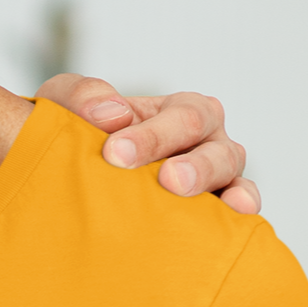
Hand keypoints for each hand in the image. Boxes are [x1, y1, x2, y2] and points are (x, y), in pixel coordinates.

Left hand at [38, 73, 259, 213]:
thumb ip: (79, 96)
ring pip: (226, 166)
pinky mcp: (221, 209)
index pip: (179, 115)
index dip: (151, 134)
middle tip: (162, 179)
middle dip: (182, 158)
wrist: (72, 192)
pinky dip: (242, 202)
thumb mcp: (65, 108)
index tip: (114, 154)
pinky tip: (234, 210)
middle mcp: (204, 138)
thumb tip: (111, 114)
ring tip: (182, 190)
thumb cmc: (77, 142)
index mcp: (178, 111)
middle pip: (207, 141)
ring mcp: (217, 173)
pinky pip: (242, 200)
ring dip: (205, 178)